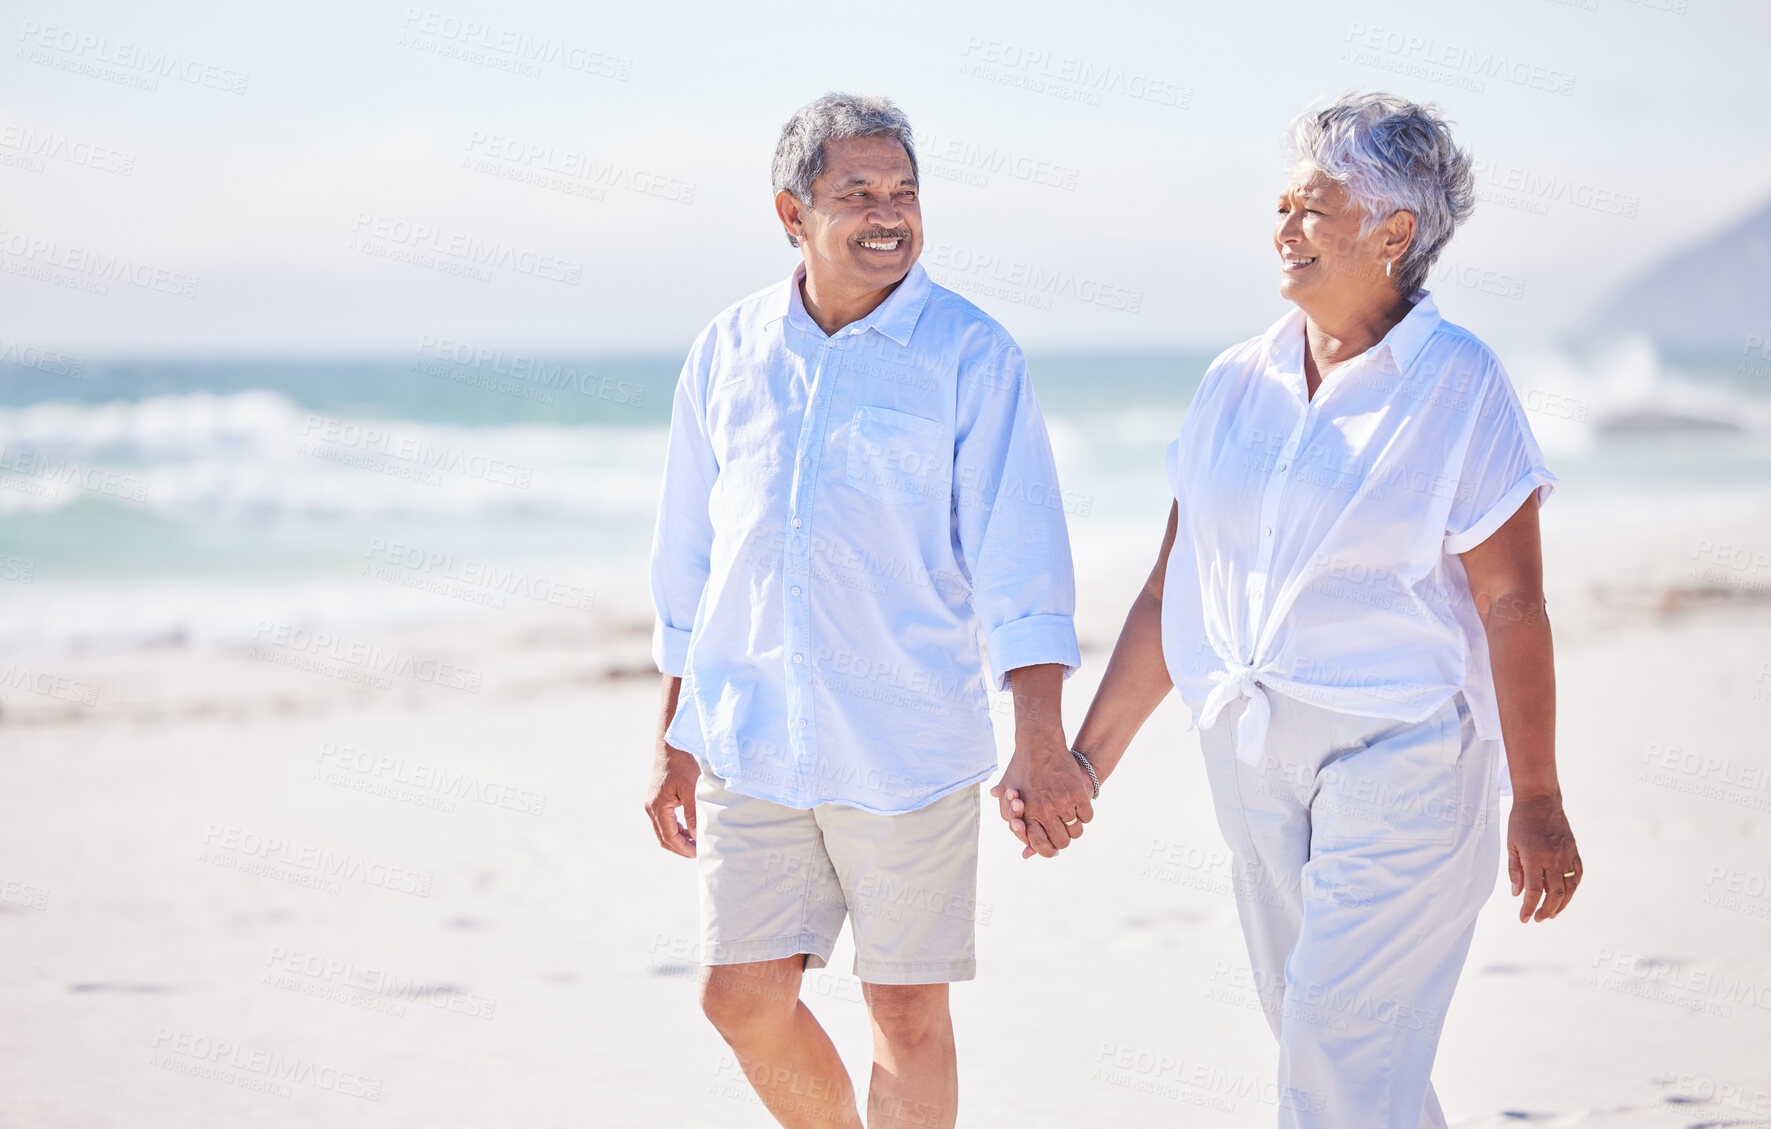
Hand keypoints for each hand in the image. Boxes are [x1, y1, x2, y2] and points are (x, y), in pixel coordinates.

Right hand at [644, 743, 699, 857]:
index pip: (669, 836)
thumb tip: (695, 835)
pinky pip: (664, 822)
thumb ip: (692, 813)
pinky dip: (676, 829)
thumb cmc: (682, 765)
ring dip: (678, 839)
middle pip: (664, 838)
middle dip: (680, 848)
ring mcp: (652, 804)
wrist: (670, 746)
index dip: (683, 848)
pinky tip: (689, 830)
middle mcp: (651, 808)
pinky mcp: (656, 800)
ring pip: (663, 831)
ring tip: (695, 844)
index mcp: (657, 806)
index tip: (698, 854)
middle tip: (698, 853)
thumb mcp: (691, 789)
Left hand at [989, 741, 1093, 859]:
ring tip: (1071, 819)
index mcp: (1028, 815)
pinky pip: (1087, 816)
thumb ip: (1011, 820)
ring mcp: (1063, 802)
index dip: (1048, 850)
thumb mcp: (1007, 793)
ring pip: (1077, 831)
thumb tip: (1025, 853)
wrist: (1038, 744)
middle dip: (1063, 840)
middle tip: (1063, 831)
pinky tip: (1079, 808)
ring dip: (1075, 828)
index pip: (1040, 845)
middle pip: (1062, 842)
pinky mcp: (1078, 793)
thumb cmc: (1020, 769)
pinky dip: (1085, 815)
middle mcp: (1045, 812)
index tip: (1051, 845)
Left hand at [1508, 794, 1579, 921]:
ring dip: (1562, 904)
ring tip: (1552, 913)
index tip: (1524, 919)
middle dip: (1546, 910)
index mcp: (1534, 857)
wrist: (1540, 800)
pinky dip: (1573, 888)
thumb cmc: (1521, 821)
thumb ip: (1514, 870)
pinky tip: (1566, 895)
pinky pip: (1578, 874)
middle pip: (1554, 894)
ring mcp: (1566, 854)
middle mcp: (1553, 859)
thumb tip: (1516, 894)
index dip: (1528, 908)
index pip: (1533, 891)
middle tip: (1538, 919)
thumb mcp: (1511, 845)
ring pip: (1569, 888)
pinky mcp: (1574, 850)